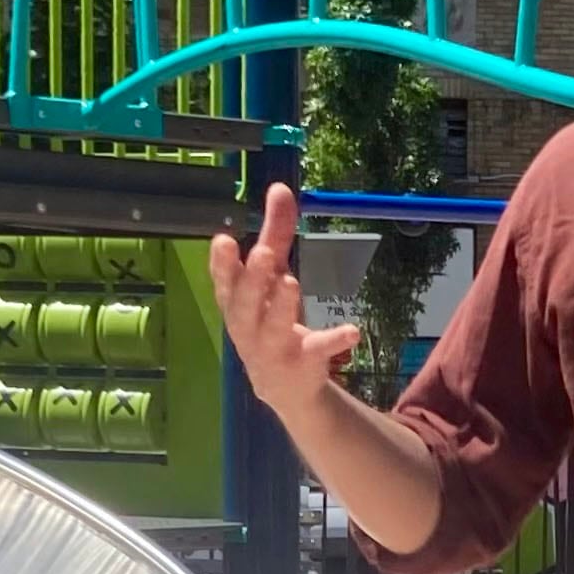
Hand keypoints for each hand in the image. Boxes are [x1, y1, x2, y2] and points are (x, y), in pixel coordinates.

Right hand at [207, 181, 362, 418]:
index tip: (222, 240)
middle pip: (244, 303)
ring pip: (273, 328)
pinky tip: (352, 331)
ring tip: (291, 283)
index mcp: (236, 301)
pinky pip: (316, 351)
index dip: (221, 263)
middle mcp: (248, 325)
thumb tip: (279, 187)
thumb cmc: (268, 318)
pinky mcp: (301, 363)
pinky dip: (333, 341)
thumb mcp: (271, 275)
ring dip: (280, 307)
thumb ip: (274, 233)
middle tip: (261, 254)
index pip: (224, 280)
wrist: (279, 386)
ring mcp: (272, 347)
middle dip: (251, 279)